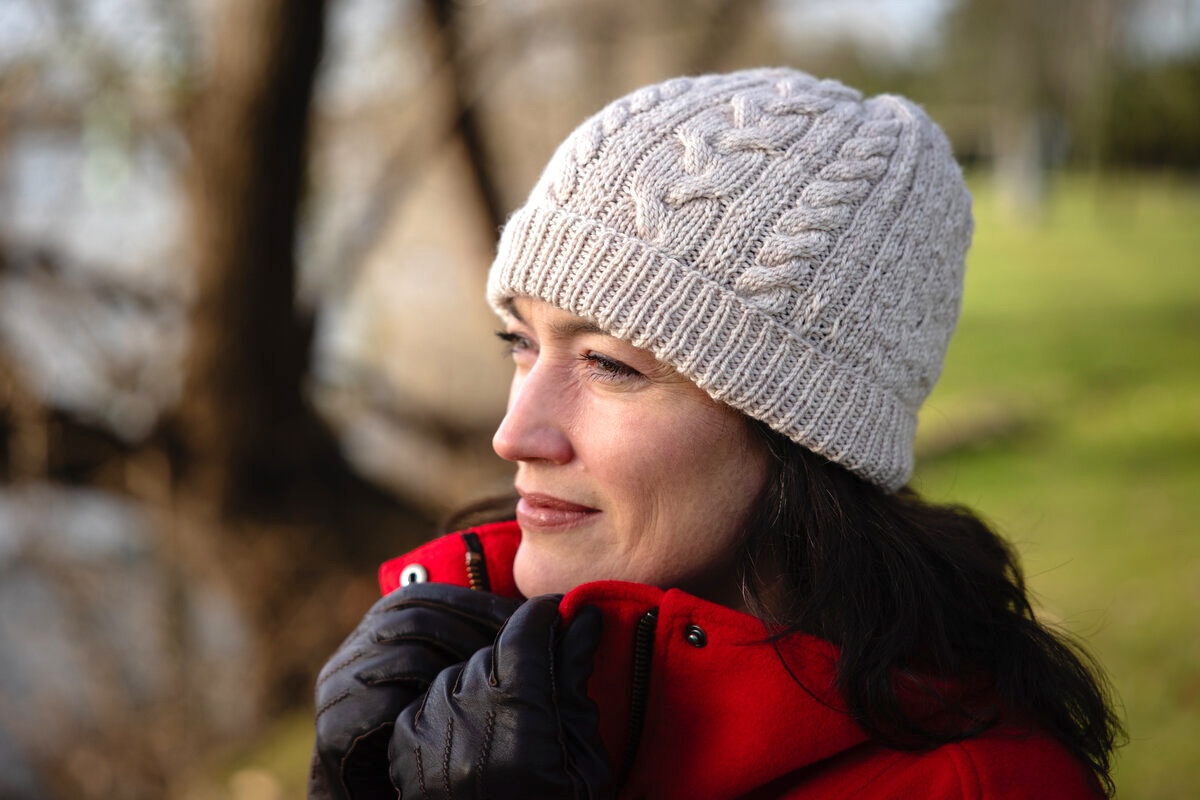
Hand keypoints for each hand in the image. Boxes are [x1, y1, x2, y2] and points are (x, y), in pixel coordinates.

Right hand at [310, 583, 520, 799]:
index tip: (520, 615)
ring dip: (457, 668)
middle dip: (472, 630)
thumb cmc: (421, 739)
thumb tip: (525, 612)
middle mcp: (348, 654)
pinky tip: (466, 718)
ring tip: (497, 682)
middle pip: (413, 620)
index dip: (472, 601)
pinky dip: (432, 708)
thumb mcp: (438, 682)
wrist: (370, 797)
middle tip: (515, 649)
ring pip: (407, 659)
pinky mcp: (333, 728)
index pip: (421, 595)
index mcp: (371, 634)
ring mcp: (336, 691)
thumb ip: (460, 646)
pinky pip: (391, 706)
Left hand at [388, 595, 612, 799]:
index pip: (526, 632)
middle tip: (545, 678)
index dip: (546, 617)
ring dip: (486, 683)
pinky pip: (431, 702)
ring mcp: (428, 732)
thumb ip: (575, 682)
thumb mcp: (584, 759)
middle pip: (494, 651)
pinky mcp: (404, 748)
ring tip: (510, 721)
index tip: (561, 616)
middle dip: (522, 657)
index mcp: (518, 716)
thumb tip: (581, 620)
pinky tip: (477, 736)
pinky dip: (454, 709)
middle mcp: (464, 715)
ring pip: (460, 673)